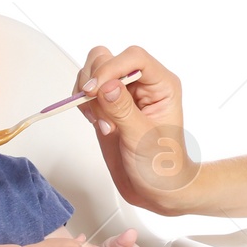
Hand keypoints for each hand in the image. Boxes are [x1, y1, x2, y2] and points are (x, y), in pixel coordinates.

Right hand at [75, 45, 199, 212]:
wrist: (157, 189)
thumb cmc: (163, 166)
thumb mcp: (144, 139)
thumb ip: (123, 110)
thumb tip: (106, 85)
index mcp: (162, 85)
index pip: (134, 57)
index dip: (111, 68)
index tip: (95, 90)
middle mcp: (142, 85)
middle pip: (107, 59)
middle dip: (96, 84)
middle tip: (100, 116)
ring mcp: (123, 95)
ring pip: (93, 73)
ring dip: (88, 97)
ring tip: (104, 125)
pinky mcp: (107, 107)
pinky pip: (86, 92)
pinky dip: (83, 105)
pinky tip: (98, 125)